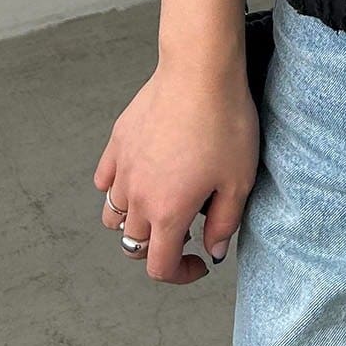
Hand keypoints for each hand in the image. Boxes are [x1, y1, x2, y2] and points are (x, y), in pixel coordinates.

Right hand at [92, 59, 256, 283]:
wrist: (199, 71)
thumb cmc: (224, 123)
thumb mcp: (239, 179)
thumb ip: (226, 223)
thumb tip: (215, 250)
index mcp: (167, 213)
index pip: (159, 267)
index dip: (181, 274)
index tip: (200, 260)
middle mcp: (137, 196)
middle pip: (133, 243)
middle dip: (159, 245)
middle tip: (187, 225)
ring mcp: (123, 168)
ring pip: (113, 214)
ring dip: (134, 219)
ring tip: (160, 201)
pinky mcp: (118, 141)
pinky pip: (105, 179)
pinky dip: (117, 186)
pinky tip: (139, 174)